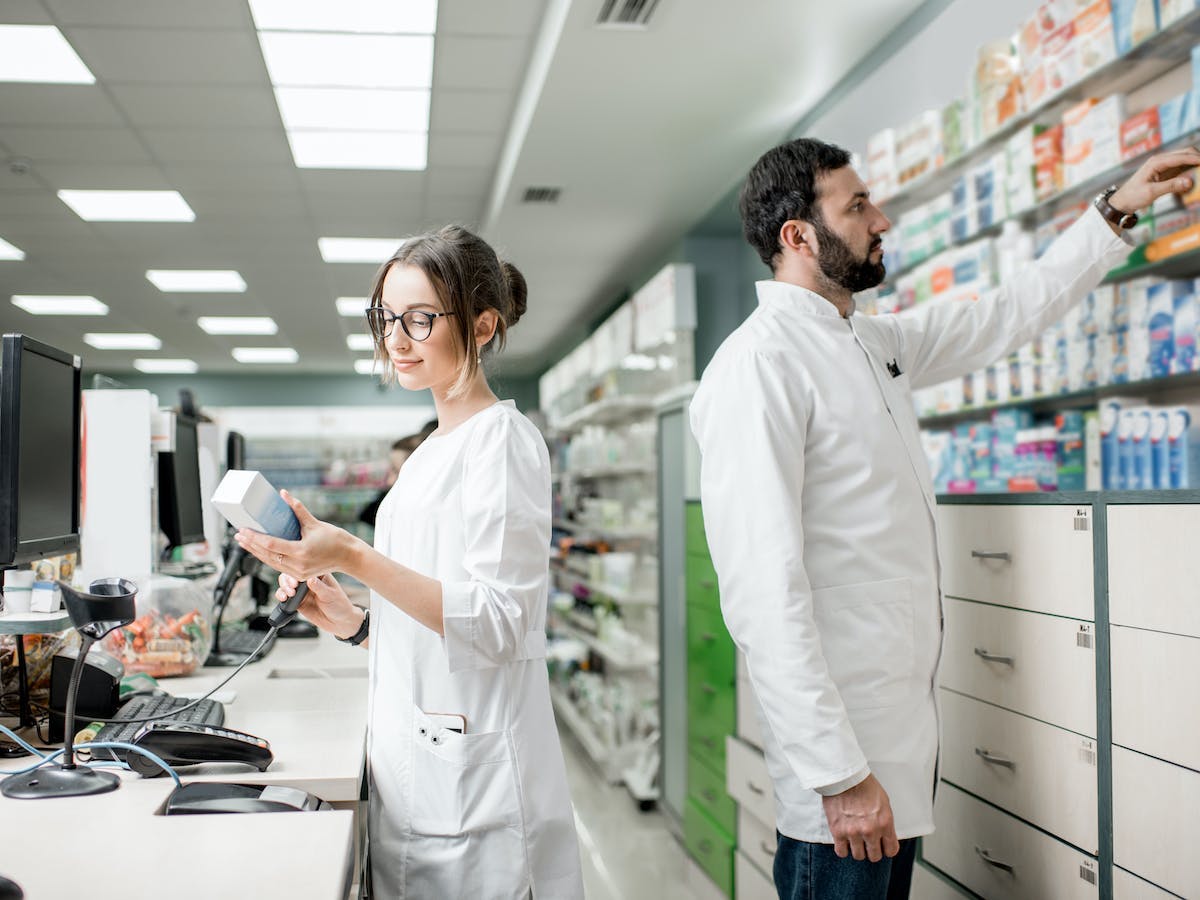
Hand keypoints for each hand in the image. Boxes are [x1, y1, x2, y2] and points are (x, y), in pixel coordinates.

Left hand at [234, 489, 353, 580]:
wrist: (348, 556)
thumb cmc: (334, 539)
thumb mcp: (314, 523)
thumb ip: (297, 509)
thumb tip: (283, 494)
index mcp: (301, 552)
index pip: (271, 545)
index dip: (255, 537)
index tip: (243, 530)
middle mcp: (298, 565)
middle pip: (267, 555)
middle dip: (250, 545)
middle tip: (238, 534)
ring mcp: (298, 573)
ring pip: (270, 562)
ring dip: (256, 552)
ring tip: (244, 542)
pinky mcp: (299, 575)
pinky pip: (278, 566)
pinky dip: (267, 557)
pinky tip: (259, 550)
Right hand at [275, 572, 362, 637]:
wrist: (339, 622)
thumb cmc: (340, 605)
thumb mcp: (331, 595)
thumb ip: (319, 588)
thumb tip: (310, 579)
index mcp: (319, 575)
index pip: (304, 568)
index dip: (297, 572)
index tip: (296, 581)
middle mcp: (309, 581)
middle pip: (292, 575)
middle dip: (287, 580)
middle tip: (291, 589)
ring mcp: (302, 591)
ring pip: (286, 585)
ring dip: (283, 588)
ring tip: (287, 595)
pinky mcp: (297, 602)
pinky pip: (285, 597)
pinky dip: (281, 596)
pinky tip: (283, 599)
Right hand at [821, 774, 899, 862]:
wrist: (844, 776)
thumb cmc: (863, 785)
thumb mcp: (883, 802)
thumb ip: (884, 821)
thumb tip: (884, 834)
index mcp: (885, 822)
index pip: (891, 850)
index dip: (886, 849)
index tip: (882, 847)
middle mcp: (870, 830)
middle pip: (874, 856)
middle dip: (871, 850)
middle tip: (867, 843)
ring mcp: (853, 832)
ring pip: (858, 855)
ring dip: (857, 849)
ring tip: (854, 840)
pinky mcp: (838, 831)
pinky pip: (841, 852)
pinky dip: (843, 849)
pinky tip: (843, 841)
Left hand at [1108, 147, 1199, 212]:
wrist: (1123, 201)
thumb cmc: (1133, 196)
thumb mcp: (1151, 193)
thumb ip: (1170, 186)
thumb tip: (1189, 181)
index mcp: (1156, 162)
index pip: (1181, 157)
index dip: (1196, 159)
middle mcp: (1161, 160)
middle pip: (1185, 153)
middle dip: (1198, 158)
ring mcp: (1164, 165)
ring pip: (1185, 159)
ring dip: (1195, 163)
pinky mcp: (1166, 172)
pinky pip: (1182, 167)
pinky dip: (1190, 170)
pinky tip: (1194, 177)